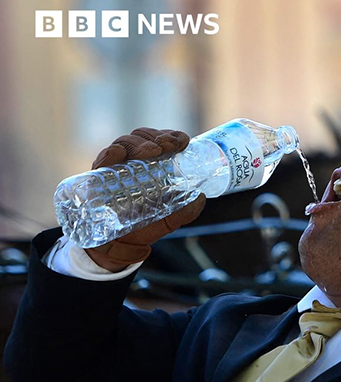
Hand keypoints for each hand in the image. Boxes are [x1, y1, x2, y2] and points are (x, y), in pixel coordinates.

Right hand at [85, 128, 205, 271]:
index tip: (183, 140)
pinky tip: (119, 154)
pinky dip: (110, 153)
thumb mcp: (169, 219)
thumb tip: (202, 197)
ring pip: (125, 143)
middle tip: (170, 145)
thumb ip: (186, 211)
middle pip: (143, 137)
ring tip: (153, 150)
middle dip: (158, 137)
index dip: (171, 136)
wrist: (119, 245)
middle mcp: (132, 161)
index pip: (160, 141)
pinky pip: (102, 159)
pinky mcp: (98, 176)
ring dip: (140, 142)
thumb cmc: (144, 225)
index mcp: (151, 165)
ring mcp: (115, 167)